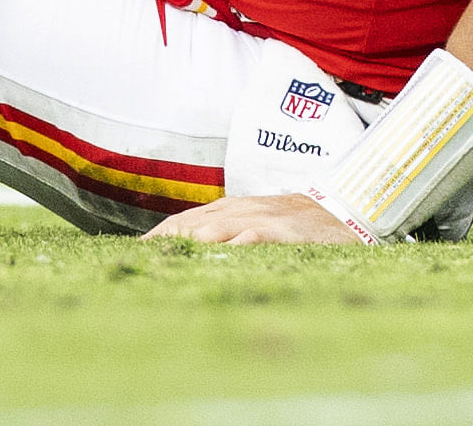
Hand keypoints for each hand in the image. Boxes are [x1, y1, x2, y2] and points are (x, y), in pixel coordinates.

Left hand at [144, 192, 367, 245]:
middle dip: (162, 242)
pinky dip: (232, 246)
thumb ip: (224, 233)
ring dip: (187, 244)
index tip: (133, 255)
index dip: (156, 238)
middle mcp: (234, 211)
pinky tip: (216, 259)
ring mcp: (257, 219)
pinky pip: (251, 236)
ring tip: (163, 262)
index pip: (181, 222)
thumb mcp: (252, 222)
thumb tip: (189, 252)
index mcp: (224, 210)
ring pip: (213, 228)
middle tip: (137, 262)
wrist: (339, 211)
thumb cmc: (290, 223)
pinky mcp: (280, 231)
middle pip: (188, 224)